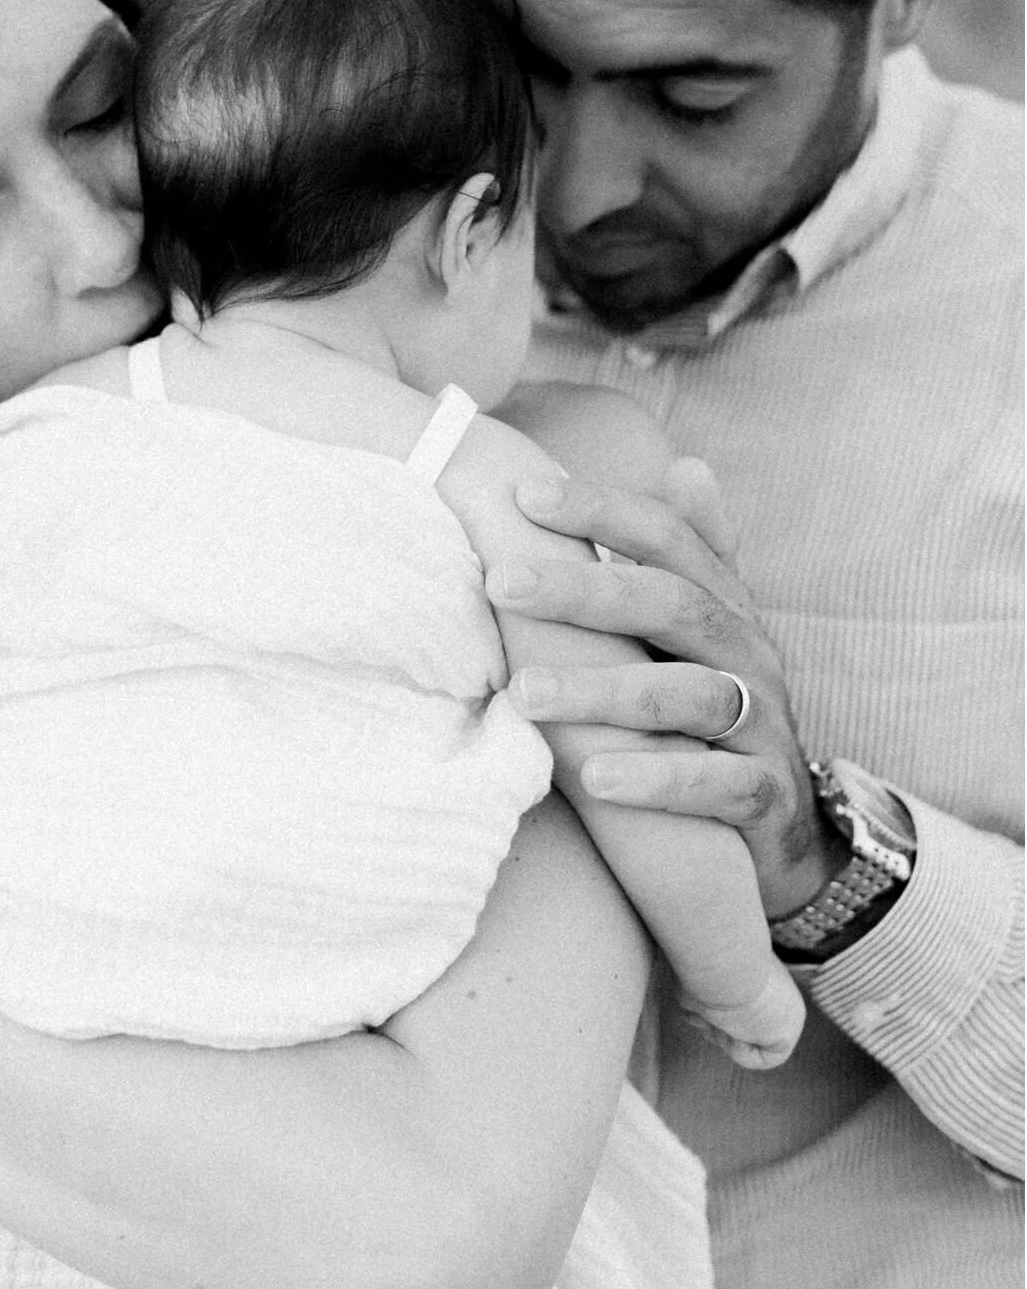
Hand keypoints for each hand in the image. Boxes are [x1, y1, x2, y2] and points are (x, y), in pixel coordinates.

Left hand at [492, 470, 845, 917]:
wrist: (786, 825)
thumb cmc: (718, 709)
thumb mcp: (710, 632)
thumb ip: (694, 555)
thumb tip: (688, 463)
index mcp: (725, 606)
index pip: (668, 539)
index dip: (603, 511)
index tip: (525, 494)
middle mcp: (749, 654)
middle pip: (673, 605)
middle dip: (585, 590)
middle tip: (501, 583)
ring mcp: (764, 725)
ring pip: (690, 695)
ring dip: (603, 692)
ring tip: (525, 695)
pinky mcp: (767, 797)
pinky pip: (720, 786)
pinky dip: (660, 780)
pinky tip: (596, 780)